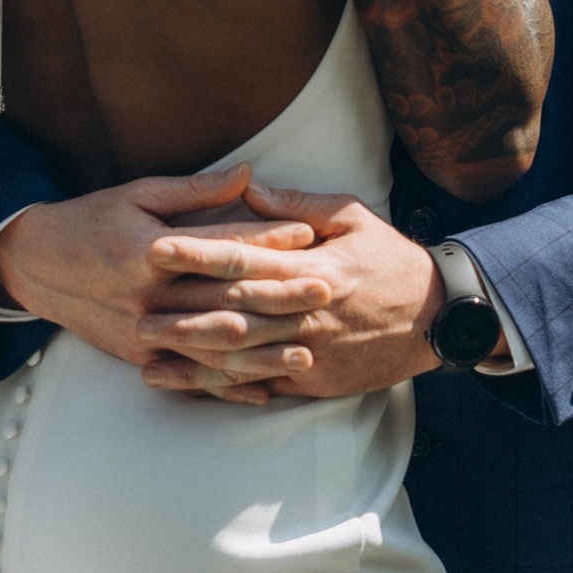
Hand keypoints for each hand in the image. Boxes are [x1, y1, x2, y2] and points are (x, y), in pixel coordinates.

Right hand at [0, 166, 321, 396]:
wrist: (36, 265)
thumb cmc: (91, 220)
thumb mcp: (138, 194)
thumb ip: (195, 190)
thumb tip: (250, 173)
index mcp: (149, 249)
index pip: (217, 246)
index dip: (264, 241)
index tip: (308, 236)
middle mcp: (147, 295)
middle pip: (222, 299)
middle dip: (277, 298)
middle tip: (326, 292)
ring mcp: (141, 331)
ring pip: (211, 348)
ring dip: (261, 353)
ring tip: (307, 351)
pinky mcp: (137, 355)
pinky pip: (188, 375)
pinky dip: (227, 385)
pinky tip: (263, 391)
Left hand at [137, 184, 444, 401]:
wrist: (438, 317)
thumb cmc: (391, 259)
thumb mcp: (353, 215)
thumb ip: (297, 203)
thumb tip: (249, 184)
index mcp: (314, 267)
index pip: (246, 260)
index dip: (198, 254)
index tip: (158, 247)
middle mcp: (308, 312)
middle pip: (234, 314)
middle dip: (182, 313)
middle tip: (135, 310)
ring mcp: (311, 352)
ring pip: (242, 357)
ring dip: (191, 358)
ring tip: (147, 354)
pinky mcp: (315, 382)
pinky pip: (262, 386)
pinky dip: (223, 389)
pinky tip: (188, 386)